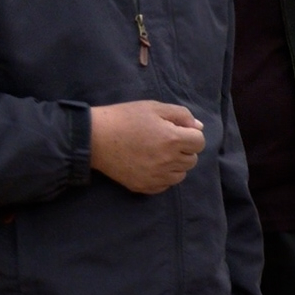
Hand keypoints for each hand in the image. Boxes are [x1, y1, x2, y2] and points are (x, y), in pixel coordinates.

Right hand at [89, 101, 203, 193]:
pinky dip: (163, 177)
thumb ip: (181, 115)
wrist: (94, 138)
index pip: (199, 142)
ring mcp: (156, 176)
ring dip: (176, 164)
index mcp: (173, 139)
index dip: (191, 135)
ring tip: (159, 154)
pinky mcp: (144, 186)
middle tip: (166, 141)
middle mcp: (168, 161)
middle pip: (192, 160)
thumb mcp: (154, 108)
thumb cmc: (125, 118)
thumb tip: (198, 128)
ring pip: (181, 174)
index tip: (178, 131)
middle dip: (184, 149)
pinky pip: (165, 185)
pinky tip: (151, 165)